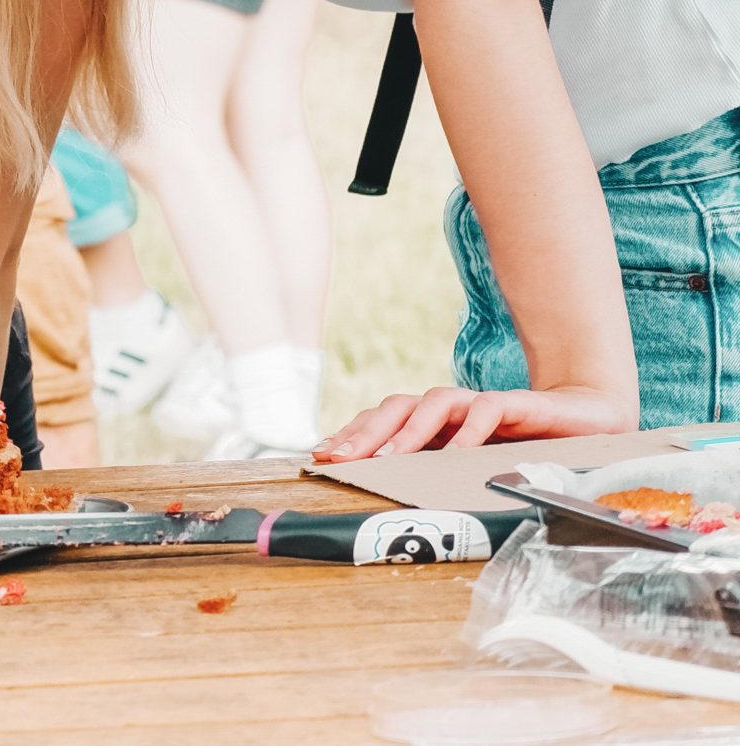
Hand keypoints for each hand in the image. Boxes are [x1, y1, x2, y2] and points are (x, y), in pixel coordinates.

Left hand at [312, 382, 639, 460]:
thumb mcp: (475, 466)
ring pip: (435, 405)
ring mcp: (480, 404)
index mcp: (436, 423)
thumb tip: (395, 502)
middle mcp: (452, 409)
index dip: (352, 434)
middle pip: (396, 408)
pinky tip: (457, 452)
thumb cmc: (525, 447)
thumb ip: (440, 474)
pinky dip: (471, 431)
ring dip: (409, 431)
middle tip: (337, 455)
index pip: (383, 421)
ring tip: (388, 457)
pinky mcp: (516, 405)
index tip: (320, 454)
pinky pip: (488, 410)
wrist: (586, 417)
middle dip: (364, 432)